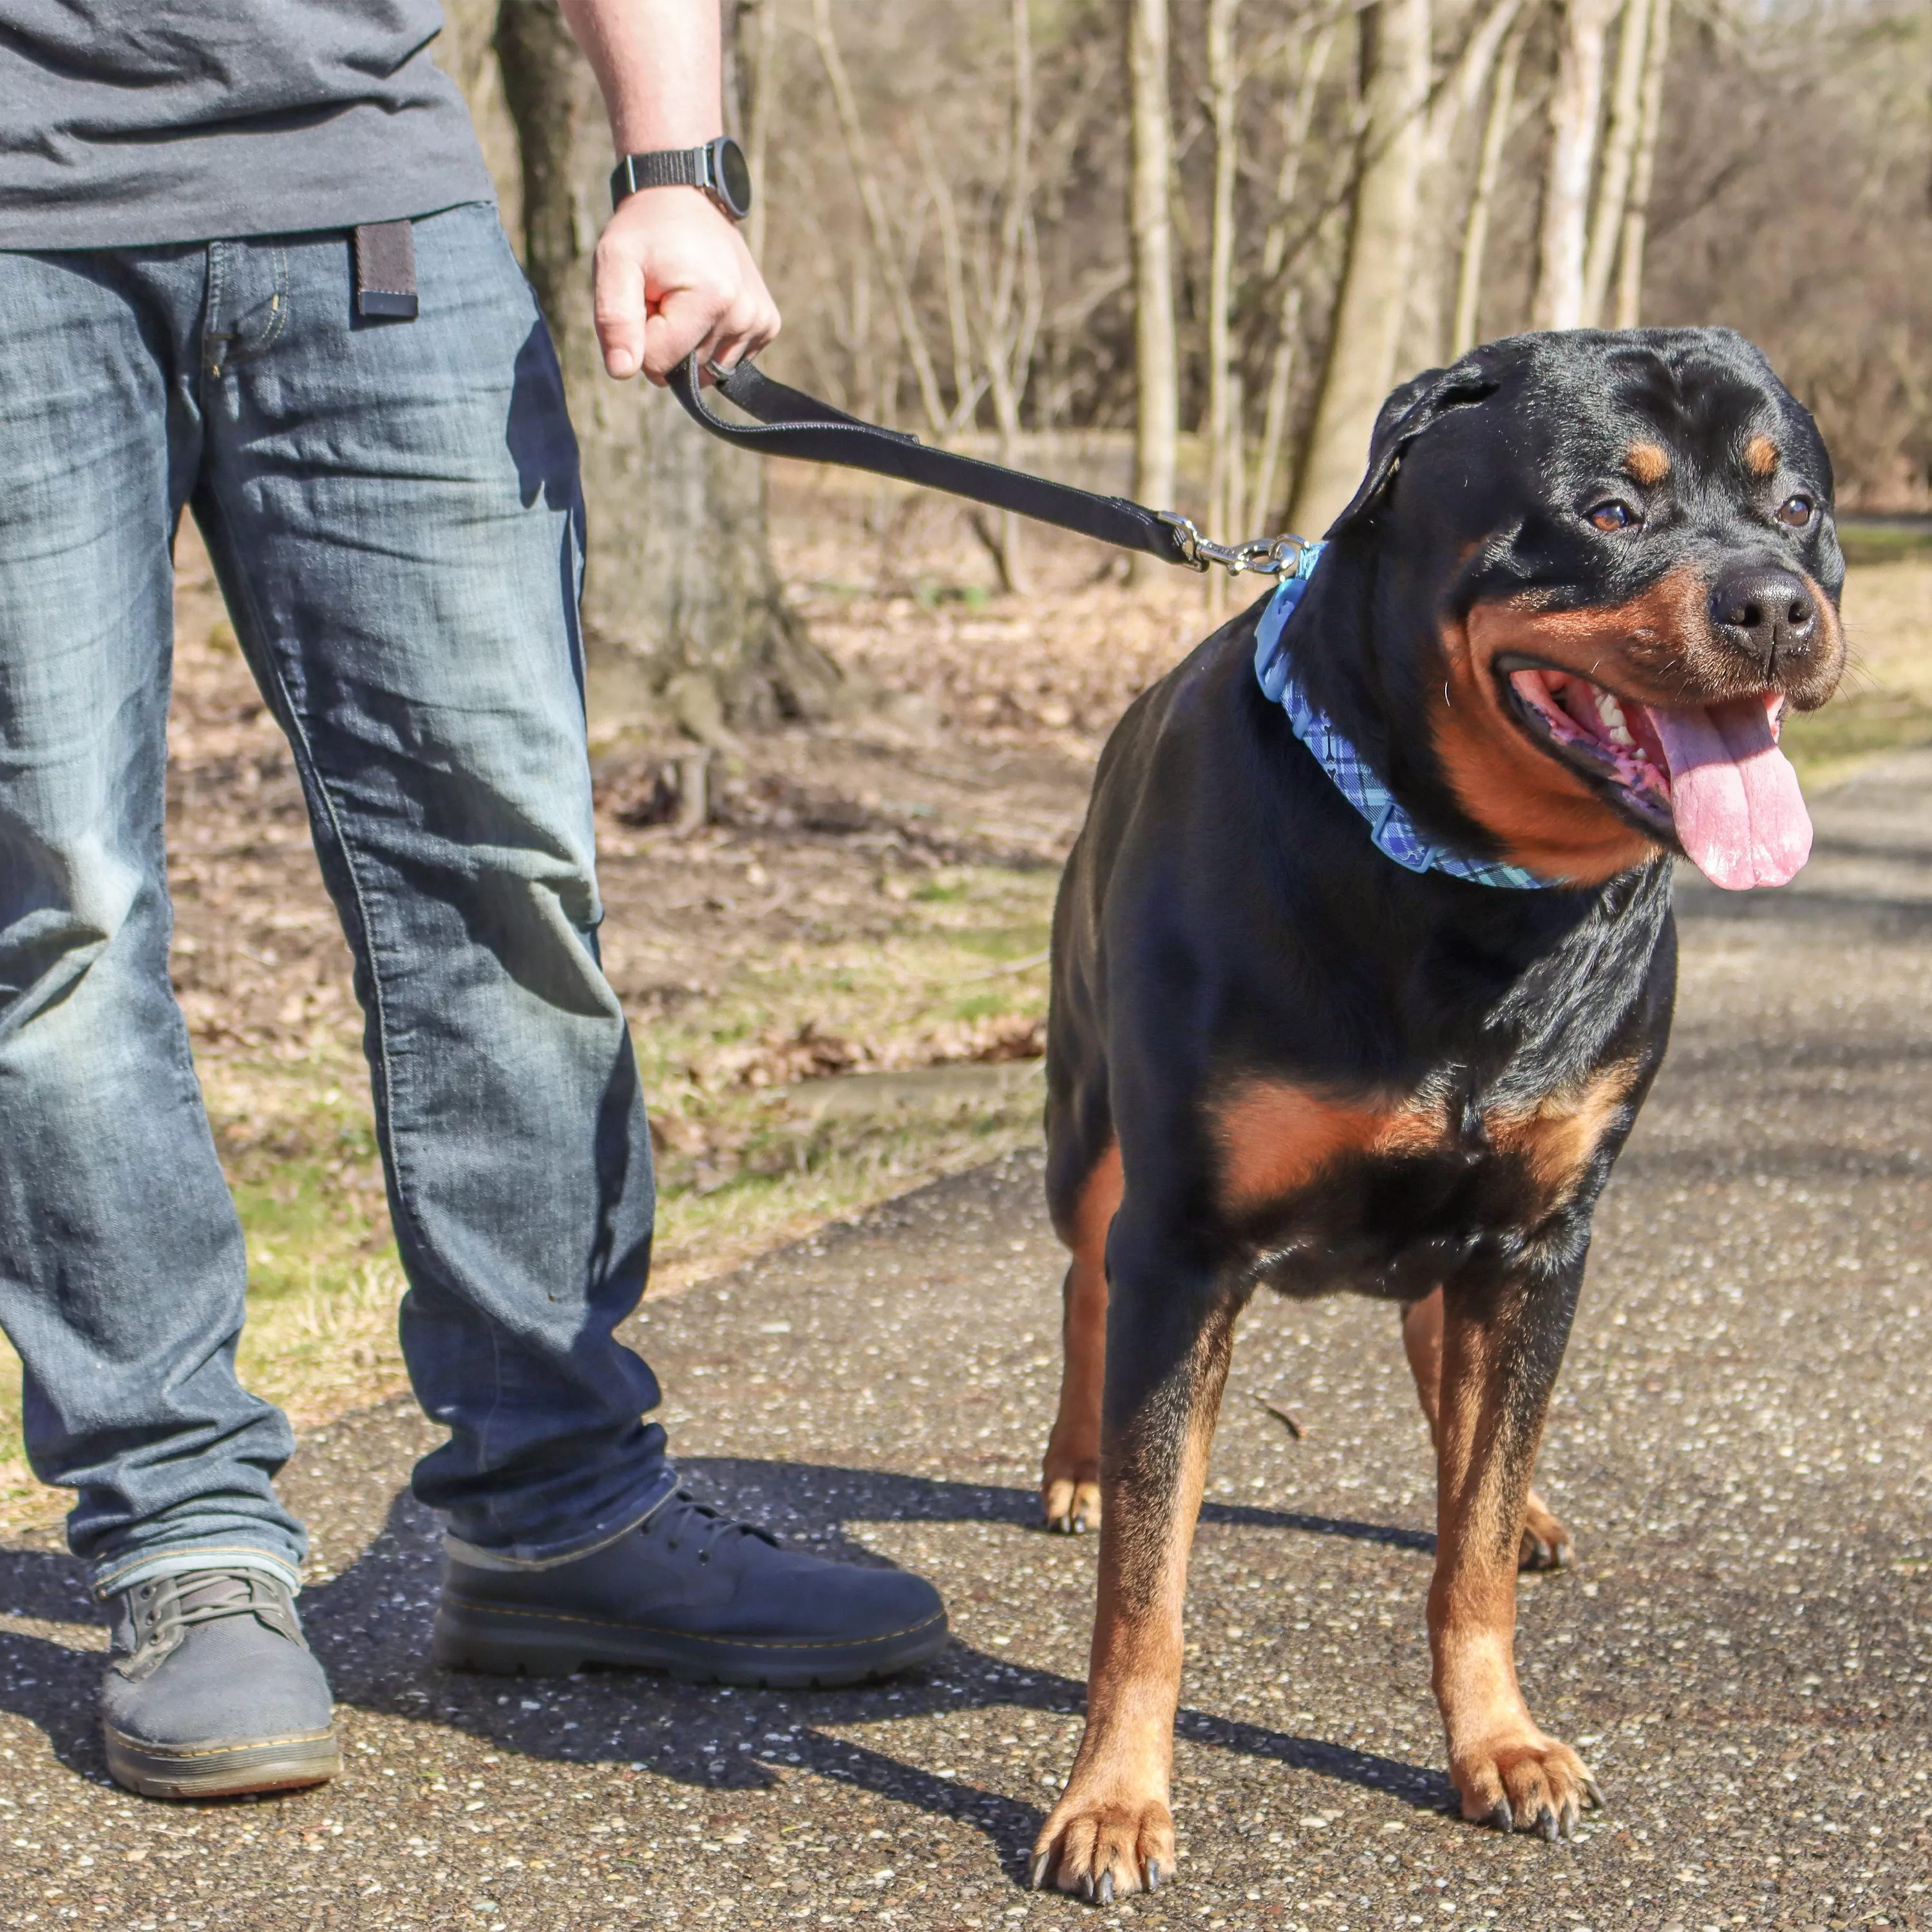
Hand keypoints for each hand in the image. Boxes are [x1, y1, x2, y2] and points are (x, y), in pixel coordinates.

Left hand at [593, 186, 779, 385]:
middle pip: (686, 371)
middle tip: (662, 295)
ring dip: (687, 344)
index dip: (640, 336)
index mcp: (712, 300)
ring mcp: (760, 322)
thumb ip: (614, 319)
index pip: (659, 362)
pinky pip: (726, 361)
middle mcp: (745, 315)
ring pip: (707, 371)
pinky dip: (709, 342)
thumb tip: (622, 371)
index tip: (644, 298)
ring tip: (682, 298)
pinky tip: (704, 306)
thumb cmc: (646, 232)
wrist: (686, 199)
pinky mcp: (767, 325)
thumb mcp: (614, 262)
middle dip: (665, 340)